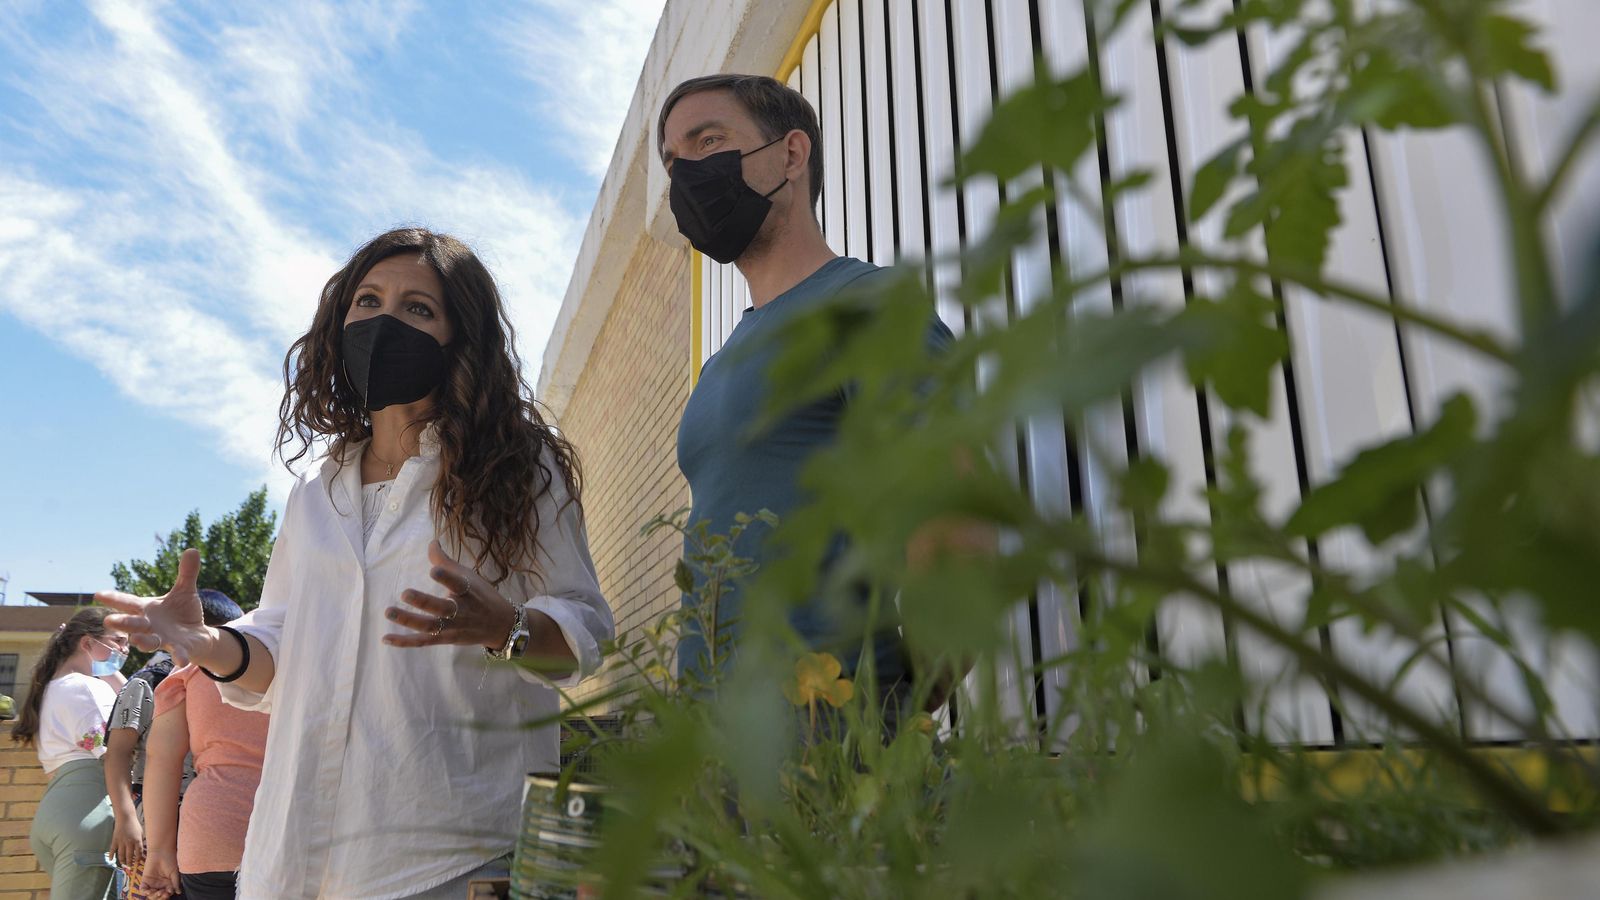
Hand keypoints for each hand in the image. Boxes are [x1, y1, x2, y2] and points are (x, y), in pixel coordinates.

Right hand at [96, 549, 218, 667]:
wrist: (198, 635)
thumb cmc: (183, 612)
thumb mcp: (185, 591)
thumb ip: (186, 573)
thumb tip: (192, 550)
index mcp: (147, 609)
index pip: (128, 602)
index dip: (114, 599)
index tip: (98, 594)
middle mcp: (150, 626)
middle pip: (133, 624)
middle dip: (122, 623)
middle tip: (109, 621)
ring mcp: (163, 639)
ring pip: (149, 641)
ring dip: (142, 641)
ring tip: (136, 640)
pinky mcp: (180, 649)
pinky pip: (178, 653)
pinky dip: (180, 656)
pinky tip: (181, 661)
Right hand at [111, 816, 143, 867]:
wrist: (125, 817)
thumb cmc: (135, 824)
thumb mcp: (141, 832)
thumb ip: (140, 840)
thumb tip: (142, 849)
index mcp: (137, 840)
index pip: (139, 852)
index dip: (139, 858)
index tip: (138, 862)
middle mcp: (129, 842)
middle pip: (130, 855)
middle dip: (130, 862)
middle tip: (130, 866)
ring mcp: (121, 842)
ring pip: (121, 854)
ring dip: (122, 860)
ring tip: (123, 864)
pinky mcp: (115, 840)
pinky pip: (112, 849)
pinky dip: (111, 855)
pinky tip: (111, 859)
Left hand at [141, 845, 178, 897]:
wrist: (161, 852)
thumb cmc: (170, 860)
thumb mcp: (175, 872)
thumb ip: (175, 883)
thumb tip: (178, 892)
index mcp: (168, 884)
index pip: (167, 893)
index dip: (167, 895)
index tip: (168, 893)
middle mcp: (160, 885)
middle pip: (159, 896)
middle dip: (161, 897)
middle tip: (163, 894)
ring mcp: (153, 883)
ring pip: (151, 894)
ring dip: (153, 896)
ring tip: (157, 893)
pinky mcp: (145, 880)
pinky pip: (143, 889)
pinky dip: (145, 892)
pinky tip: (149, 892)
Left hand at [383, 540, 516, 649]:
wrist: (500, 625)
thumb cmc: (482, 596)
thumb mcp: (470, 577)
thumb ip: (446, 562)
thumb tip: (431, 542)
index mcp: (469, 592)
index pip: (458, 584)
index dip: (446, 578)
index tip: (433, 570)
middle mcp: (461, 611)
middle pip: (442, 608)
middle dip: (424, 602)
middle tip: (405, 593)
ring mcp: (452, 628)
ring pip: (429, 626)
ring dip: (408, 620)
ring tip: (388, 611)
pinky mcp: (444, 640)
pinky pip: (422, 641)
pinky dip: (405, 641)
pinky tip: (386, 638)